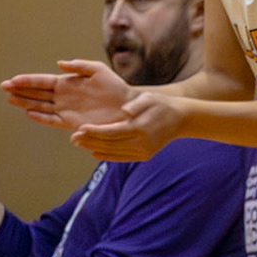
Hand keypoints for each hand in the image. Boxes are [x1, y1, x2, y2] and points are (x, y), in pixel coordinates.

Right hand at [3, 59, 132, 129]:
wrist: (126, 106)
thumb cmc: (115, 87)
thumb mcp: (98, 70)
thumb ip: (79, 66)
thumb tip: (59, 64)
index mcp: (68, 83)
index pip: (43, 81)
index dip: (28, 80)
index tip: (13, 80)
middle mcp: (63, 96)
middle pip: (37, 93)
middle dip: (20, 90)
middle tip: (4, 87)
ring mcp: (65, 109)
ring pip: (40, 105)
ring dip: (25, 102)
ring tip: (10, 98)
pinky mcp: (70, 122)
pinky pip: (51, 119)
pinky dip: (40, 117)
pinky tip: (29, 113)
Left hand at [72, 91, 187, 161]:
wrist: (182, 119)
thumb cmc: (163, 105)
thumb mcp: (151, 98)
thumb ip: (136, 104)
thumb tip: (124, 111)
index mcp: (141, 128)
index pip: (111, 132)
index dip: (94, 131)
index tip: (79, 129)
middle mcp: (142, 143)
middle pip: (109, 144)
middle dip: (90, 141)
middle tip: (73, 138)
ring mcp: (144, 151)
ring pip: (113, 153)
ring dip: (94, 149)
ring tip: (80, 144)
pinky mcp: (144, 156)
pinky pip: (121, 158)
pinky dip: (106, 156)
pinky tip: (94, 152)